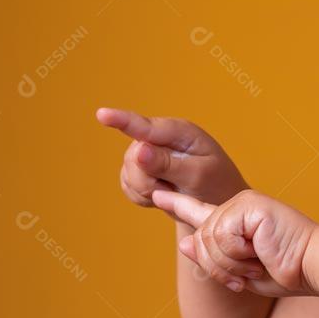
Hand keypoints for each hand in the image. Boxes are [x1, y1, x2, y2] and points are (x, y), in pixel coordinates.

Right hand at [95, 108, 248, 217]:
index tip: (102, 114)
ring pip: (128, 173)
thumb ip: (168, 164)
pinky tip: (162, 195)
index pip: (146, 126)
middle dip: (149, 180)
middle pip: (133, 158)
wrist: (215, 203)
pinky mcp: (139, 170)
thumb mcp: (199, 175)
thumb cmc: (216, 184)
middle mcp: (160, 137)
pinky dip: (143, 197)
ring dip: (148, 190)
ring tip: (173, 190)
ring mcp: (147, 152)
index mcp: (180, 131)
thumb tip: (139, 150)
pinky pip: (128, 186)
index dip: (122, 120)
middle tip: (174, 187)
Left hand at [151, 188, 318, 296]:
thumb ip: (212, 259)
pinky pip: (222, 236)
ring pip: (208, 240)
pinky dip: (238, 254)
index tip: (157, 196)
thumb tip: (185, 242)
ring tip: (258, 263)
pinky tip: (260, 252)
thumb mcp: (240, 273)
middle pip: (199, 240)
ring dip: (231, 264)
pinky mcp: (249, 205)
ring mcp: (243, 203)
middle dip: (220, 267)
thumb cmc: (286, 272)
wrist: (314, 266)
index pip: (199, 212)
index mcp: (236, 220)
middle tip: (250, 273)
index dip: (176, 205)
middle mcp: (237, 207)